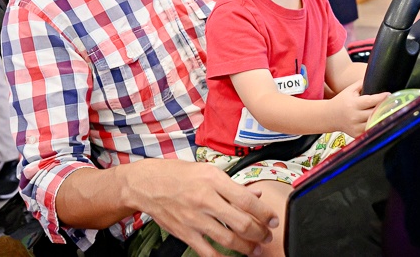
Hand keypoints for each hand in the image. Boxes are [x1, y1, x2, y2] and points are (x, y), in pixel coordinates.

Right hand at [130, 159, 277, 256]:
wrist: (147, 184)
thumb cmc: (177, 174)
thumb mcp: (207, 171)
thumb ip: (233, 185)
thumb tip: (256, 196)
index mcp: (213, 179)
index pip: (246, 199)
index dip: (264, 213)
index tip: (273, 220)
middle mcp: (205, 198)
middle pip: (241, 222)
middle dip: (259, 233)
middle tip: (267, 236)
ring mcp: (194, 218)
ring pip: (228, 239)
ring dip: (246, 247)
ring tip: (255, 249)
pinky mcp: (185, 233)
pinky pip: (208, 252)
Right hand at [329, 79, 389, 137]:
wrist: (329, 116)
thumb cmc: (341, 101)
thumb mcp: (349, 90)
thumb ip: (361, 84)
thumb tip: (374, 78)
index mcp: (353, 104)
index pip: (370, 101)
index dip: (381, 98)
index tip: (389, 94)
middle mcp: (354, 116)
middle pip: (374, 113)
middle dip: (384, 108)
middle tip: (393, 103)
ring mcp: (355, 126)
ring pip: (373, 123)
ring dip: (382, 118)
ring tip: (390, 112)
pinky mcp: (356, 134)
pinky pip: (369, 131)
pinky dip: (376, 127)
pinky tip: (381, 122)